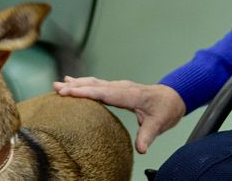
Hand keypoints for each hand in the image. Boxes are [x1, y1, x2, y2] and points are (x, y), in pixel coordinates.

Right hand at [53, 76, 185, 153]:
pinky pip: (98, 85)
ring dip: (77, 83)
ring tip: (59, 84)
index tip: (70, 92)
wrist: (174, 96)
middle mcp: (123, 87)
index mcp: (131, 95)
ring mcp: (120, 86)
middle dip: (76, 87)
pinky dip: (84, 84)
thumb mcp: (159, 124)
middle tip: (57, 88)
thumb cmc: (166, 109)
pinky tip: (73, 83)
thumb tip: (141, 149)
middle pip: (96, 85)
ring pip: (95, 83)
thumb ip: (148, 135)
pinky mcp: (117, 88)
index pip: (105, 92)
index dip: (87, 92)